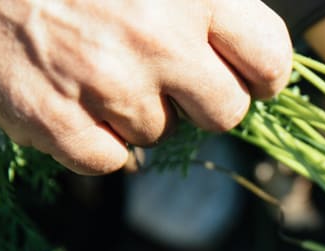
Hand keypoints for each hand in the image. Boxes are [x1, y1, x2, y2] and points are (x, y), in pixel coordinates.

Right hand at [0, 0, 291, 173]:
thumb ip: (201, 2)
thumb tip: (243, 53)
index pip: (269, 58)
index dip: (261, 75)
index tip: (244, 76)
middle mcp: (158, 37)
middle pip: (226, 112)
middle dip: (202, 101)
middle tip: (165, 76)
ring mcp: (106, 82)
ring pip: (160, 134)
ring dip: (134, 112)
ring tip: (91, 65)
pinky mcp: (54, 120)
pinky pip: (107, 161)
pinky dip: (90, 140)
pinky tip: (66, 98)